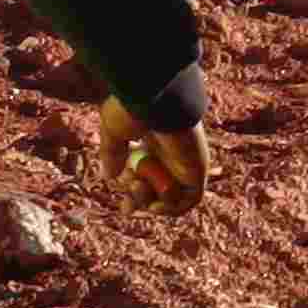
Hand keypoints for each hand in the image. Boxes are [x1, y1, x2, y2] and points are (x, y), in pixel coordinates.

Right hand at [93, 104, 207, 215]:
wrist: (155, 99)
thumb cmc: (134, 109)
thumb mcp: (115, 131)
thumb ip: (112, 153)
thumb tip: (110, 176)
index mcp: (153, 143)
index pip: (148, 174)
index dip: (135, 195)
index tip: (124, 208)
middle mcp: (171, 154)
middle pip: (159, 189)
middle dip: (140, 201)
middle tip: (127, 202)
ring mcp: (185, 162)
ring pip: (172, 196)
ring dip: (150, 200)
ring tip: (138, 183)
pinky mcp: (197, 168)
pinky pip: (190, 199)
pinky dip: (171, 206)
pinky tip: (155, 202)